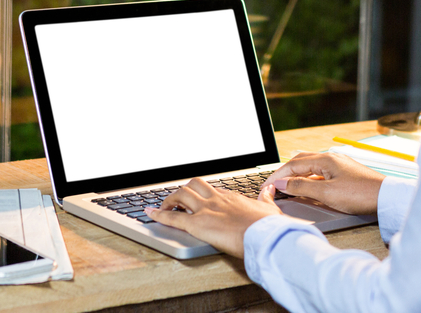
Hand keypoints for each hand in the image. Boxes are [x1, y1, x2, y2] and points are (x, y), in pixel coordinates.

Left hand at [145, 178, 282, 257]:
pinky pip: (173, 216)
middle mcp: (217, 199)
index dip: (203, 193)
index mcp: (233, 197)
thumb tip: (270, 189)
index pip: (213, 189)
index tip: (200, 198)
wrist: (264, 235)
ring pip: (181, 194)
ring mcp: (206, 210)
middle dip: (184, 190)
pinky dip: (159, 214)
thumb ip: (267, 198)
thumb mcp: (271, 209)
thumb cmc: (269, 226)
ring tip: (163, 205)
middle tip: (178, 199)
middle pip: (194, 185)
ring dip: (170, 199)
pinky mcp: (197, 224)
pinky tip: (150, 214)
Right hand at [263, 152, 384, 215]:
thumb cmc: (359, 195)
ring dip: (296, 175)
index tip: (267, 186)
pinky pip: (320, 172)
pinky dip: (308, 179)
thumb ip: (302, 187)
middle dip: (284, 172)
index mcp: (325, 159)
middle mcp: (330, 158)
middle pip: (300, 161)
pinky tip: (306, 188)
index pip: (293, 164)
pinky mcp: (344, 173)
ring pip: (310, 166)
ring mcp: (338, 164)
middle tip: (273, 185)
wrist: (385, 198)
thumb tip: (282, 183)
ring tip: (285, 186)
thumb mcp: (326, 194)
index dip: (278, 176)